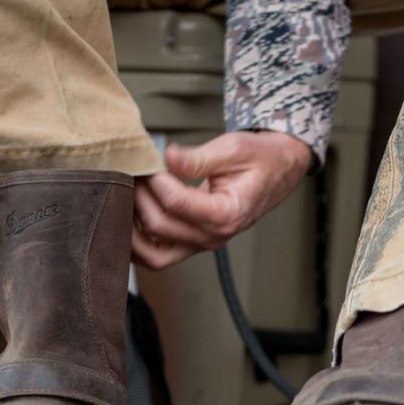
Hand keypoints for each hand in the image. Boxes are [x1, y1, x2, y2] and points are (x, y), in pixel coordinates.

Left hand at [133, 130, 312, 269]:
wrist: (277, 171)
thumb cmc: (258, 159)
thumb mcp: (232, 149)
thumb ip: (197, 158)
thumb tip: (166, 157)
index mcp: (228, 213)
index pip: (177, 203)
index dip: (155, 180)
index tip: (151, 160)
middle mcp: (215, 236)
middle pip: (160, 226)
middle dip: (140, 197)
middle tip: (134, 171)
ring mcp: (202, 244)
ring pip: (154, 254)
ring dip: (133, 228)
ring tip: (127, 197)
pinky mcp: (192, 244)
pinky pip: (158, 256)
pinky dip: (138, 243)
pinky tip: (131, 216)